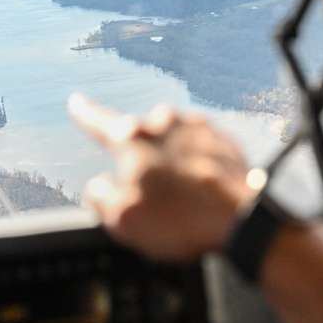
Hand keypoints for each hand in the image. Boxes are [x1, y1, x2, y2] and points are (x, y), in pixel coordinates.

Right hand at [68, 93, 252, 261]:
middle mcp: (164, 123)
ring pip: (172, 144)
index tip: (77, 102)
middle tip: (153, 198)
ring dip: (171, 165)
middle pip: (140, 139)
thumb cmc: (183, 220)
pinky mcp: (224, 141)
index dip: (84, 113)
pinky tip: (202, 193)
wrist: (246, 219)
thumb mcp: (123, 221)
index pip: (98, 121)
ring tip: (182, 201)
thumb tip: (101, 187)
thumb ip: (100, 198)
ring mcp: (198, 128)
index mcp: (133, 138)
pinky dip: (197, 168)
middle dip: (140, 163)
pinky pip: (200, 151)